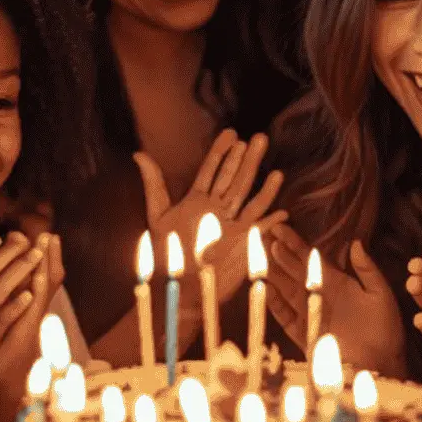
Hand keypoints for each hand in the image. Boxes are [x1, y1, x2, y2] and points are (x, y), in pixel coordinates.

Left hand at [0, 235, 63, 391]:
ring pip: (44, 286)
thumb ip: (6, 303)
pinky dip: (38, 289)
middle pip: (45, 276)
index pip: (34, 275)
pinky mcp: (28, 330)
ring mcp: (33, 319)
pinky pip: (36, 307)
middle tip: (49, 233)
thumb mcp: (2, 322)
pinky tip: (40, 274)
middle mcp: (32, 310)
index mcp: (25, 306)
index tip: (38, 236)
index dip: (38, 257)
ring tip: (49, 243)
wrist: (2, 382)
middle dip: (47, 255)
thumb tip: (1, 285)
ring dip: (47, 263)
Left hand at [135, 129, 286, 308]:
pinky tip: (282, 210)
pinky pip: (257, 225)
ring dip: (260, 181)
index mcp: (196, 200)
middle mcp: (216, 208)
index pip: (211, 169)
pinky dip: (270, 218)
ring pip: (248, 196)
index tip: (231, 133)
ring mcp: (229, 224)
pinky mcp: (239, 241)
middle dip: (246, 159)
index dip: (221, 152)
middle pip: (234, 178)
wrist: (178, 288)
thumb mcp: (157, 216)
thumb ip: (153, 184)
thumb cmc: (165, 254)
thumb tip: (138, 153)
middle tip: (258, 138)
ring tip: (272, 164)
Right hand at [268, 226, 402, 372]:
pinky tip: (264, 290)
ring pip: (286, 290)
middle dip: (277, 253)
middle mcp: (320, 296)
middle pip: (293, 271)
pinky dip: (275, 305)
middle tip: (260, 235)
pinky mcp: (305, 335)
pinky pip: (286, 317)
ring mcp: (311, 314)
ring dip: (272, 274)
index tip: (279, 226)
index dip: (294, 243)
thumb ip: (367, 270)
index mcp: (337, 283)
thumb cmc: (386, 330)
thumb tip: (355, 242)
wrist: (382, 365)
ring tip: (258, 257)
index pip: (311, 258)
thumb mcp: (380, 294)